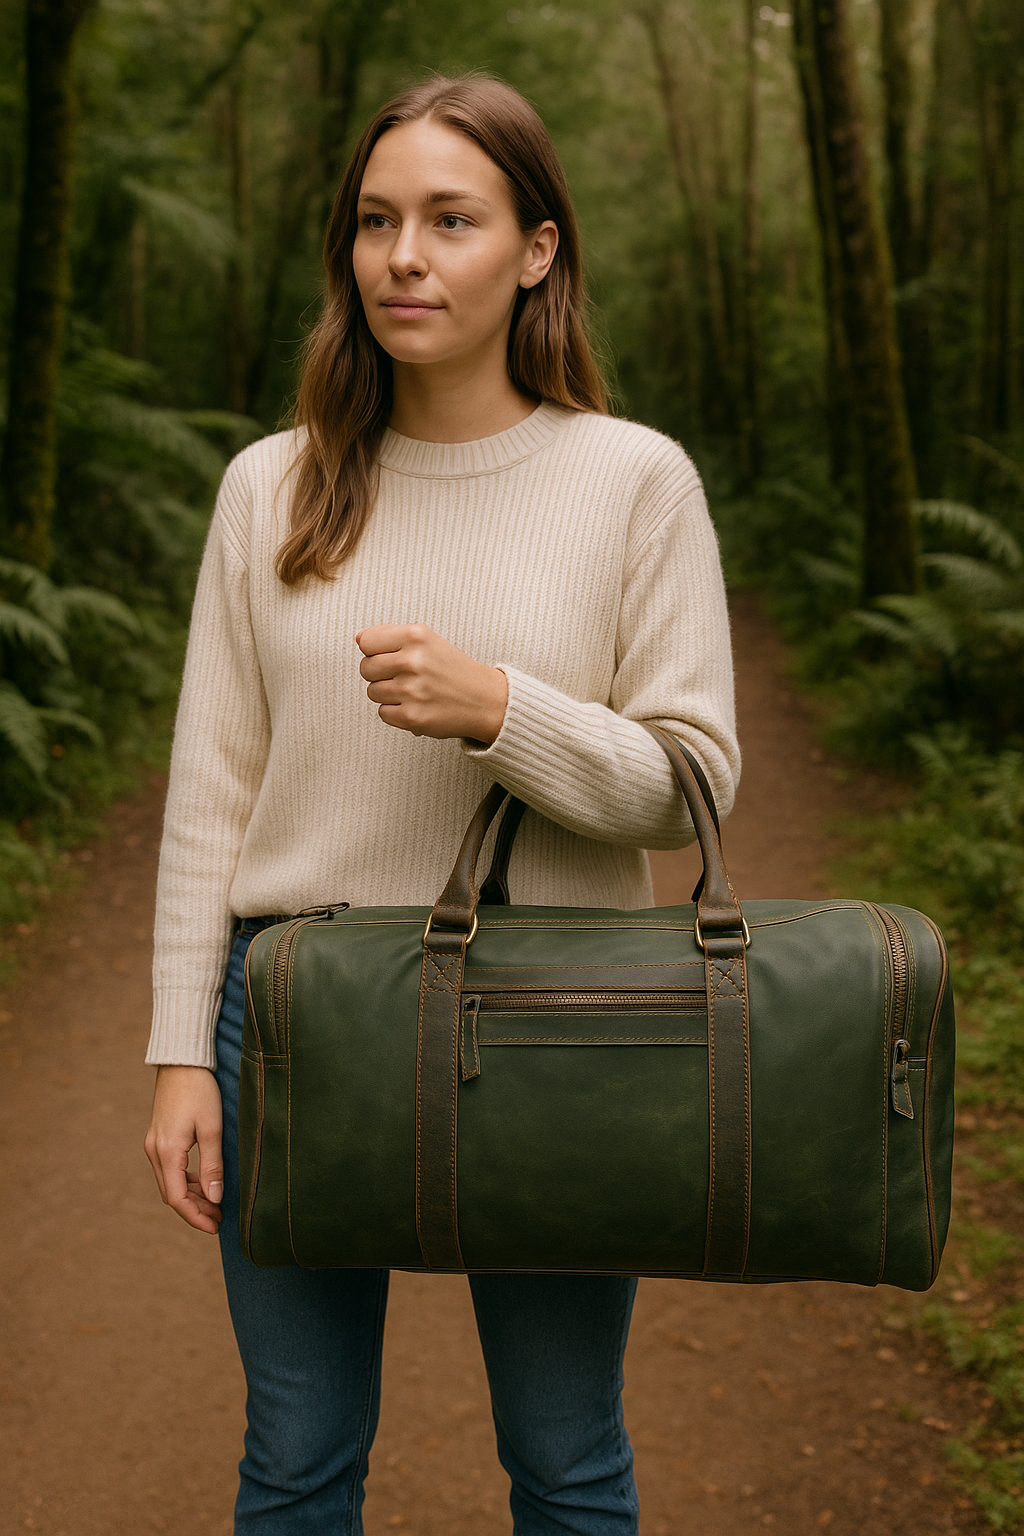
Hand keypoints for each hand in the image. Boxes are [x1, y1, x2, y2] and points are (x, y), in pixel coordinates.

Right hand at [144, 1065, 223, 1234]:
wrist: (182, 1062)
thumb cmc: (199, 1091)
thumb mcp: (211, 1128)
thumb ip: (212, 1165)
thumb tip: (214, 1198)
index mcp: (167, 1152)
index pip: (177, 1199)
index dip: (195, 1217)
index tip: (215, 1226)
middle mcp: (154, 1152)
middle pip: (172, 1194)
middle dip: (194, 1210)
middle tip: (219, 1219)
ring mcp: (154, 1144)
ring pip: (170, 1182)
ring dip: (191, 1196)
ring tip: (215, 1205)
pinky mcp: (159, 1137)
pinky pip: (170, 1169)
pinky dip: (186, 1180)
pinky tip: (204, 1183)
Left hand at [356, 624, 507, 743]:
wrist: (484, 700)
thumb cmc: (453, 670)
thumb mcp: (427, 641)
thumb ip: (391, 636)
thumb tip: (359, 638)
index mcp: (416, 636)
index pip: (366, 642)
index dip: (375, 651)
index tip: (390, 657)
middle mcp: (413, 661)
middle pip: (365, 668)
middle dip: (379, 674)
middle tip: (402, 676)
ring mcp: (412, 690)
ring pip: (372, 692)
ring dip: (388, 694)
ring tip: (412, 692)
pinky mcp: (412, 716)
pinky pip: (383, 713)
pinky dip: (396, 712)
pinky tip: (415, 705)